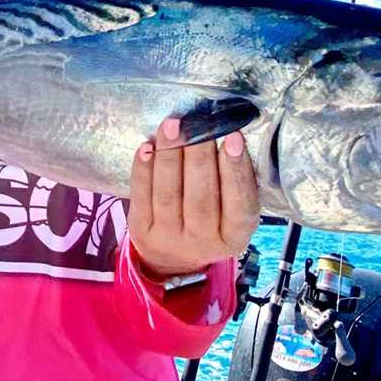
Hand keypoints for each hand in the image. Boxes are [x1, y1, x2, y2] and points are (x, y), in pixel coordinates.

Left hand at [127, 118, 259, 277]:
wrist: (174, 258)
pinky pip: (141, 196)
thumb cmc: (211, 220)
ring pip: (168, 194)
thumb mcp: (232, 211)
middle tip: (198, 123)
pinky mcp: (141, 230)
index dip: (236, 171)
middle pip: (201, 198)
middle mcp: (202, 243)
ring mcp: (168, 239)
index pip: (240, 205)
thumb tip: (226, 133)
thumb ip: (234, 181)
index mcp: (233, 237)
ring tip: (172, 125)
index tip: (233, 137)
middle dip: (199, 156)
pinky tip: (148, 146)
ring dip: (169, 155)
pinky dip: (143, 169)